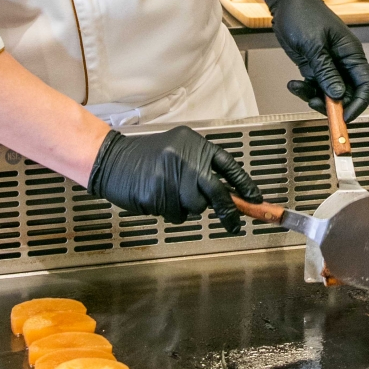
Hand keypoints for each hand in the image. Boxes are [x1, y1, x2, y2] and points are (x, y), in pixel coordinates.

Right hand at [88, 126, 261, 233]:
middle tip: (235, 224)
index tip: (256, 199)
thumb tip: (228, 193)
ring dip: (189, 208)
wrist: (112, 159)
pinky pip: (178, 215)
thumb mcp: (177, 150)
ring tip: (171, 194)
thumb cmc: (146, 156)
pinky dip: (172, 212)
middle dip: (229, 211)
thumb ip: (200, 166)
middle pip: (217, 191)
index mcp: (194, 144)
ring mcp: (172, 178)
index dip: (244, 184)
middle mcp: (186, 159)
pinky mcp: (159, 196)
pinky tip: (160, 199)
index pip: (227, 165)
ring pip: (197, 206)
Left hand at [263, 0, 368, 121]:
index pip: (366, 85)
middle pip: (348, 93)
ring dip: (315, 97)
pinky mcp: (315, 66)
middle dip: (333, 104)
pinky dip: (305, 90)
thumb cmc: (303, 13)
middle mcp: (343, 61)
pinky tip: (294, 84)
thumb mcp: (314, 45)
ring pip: (330, 93)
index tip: (345, 116)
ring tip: (301, 90)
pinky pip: (315, 86)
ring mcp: (329, 65)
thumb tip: (337, 94)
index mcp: (351, 53)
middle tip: (316, 105)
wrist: (286, 2)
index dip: (359, 103)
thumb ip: (326, 71)